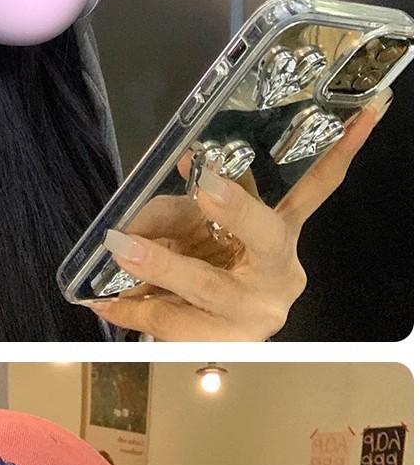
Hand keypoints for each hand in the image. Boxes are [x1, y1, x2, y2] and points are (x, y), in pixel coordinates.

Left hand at [83, 89, 392, 339]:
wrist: (210, 336)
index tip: (361, 117)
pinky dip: (134, 309)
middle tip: (205, 184)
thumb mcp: (203, 225)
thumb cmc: (210, 266)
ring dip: (161, 264)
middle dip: (234, 209)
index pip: (320, 189)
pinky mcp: (222, 347)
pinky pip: (173, 324)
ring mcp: (255, 316)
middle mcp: (280, 275)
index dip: (343, 153)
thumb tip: (171, 176)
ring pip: (208, 285)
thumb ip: (186, 201)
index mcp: (283, 237)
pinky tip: (104, 302)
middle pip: (264, 236)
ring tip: (121, 245)